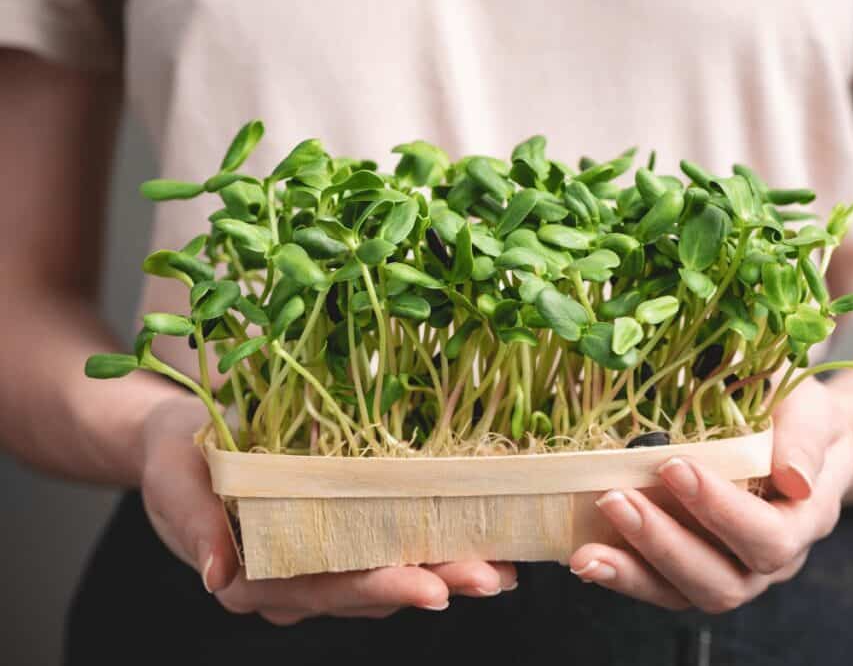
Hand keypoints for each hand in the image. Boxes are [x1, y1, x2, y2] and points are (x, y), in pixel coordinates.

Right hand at [140, 395, 516, 623]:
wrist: (180, 440)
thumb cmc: (175, 457)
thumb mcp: (174, 480)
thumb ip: (194, 525)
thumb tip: (218, 576)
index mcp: (253, 579)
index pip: (325, 589)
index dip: (380, 589)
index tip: (432, 587)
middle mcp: (294, 580)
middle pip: (370, 588)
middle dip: (435, 583)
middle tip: (492, 578)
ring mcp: (319, 561)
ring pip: (388, 571)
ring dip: (445, 569)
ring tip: (502, 565)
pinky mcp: (338, 534)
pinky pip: (388, 543)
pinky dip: (431, 541)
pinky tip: (477, 537)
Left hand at [568, 378, 852, 611]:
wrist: (795, 437)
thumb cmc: (797, 416)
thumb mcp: (810, 410)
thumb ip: (803, 436)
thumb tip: (793, 476)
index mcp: (805, 520)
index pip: (769, 535)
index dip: (721, 510)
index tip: (675, 466)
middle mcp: (771, 562)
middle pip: (723, 580)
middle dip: (664, 542)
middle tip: (616, 498)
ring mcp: (732, 571)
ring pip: (687, 594)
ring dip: (634, 570)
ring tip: (586, 550)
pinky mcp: (694, 572)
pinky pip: (660, 588)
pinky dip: (622, 576)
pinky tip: (585, 557)